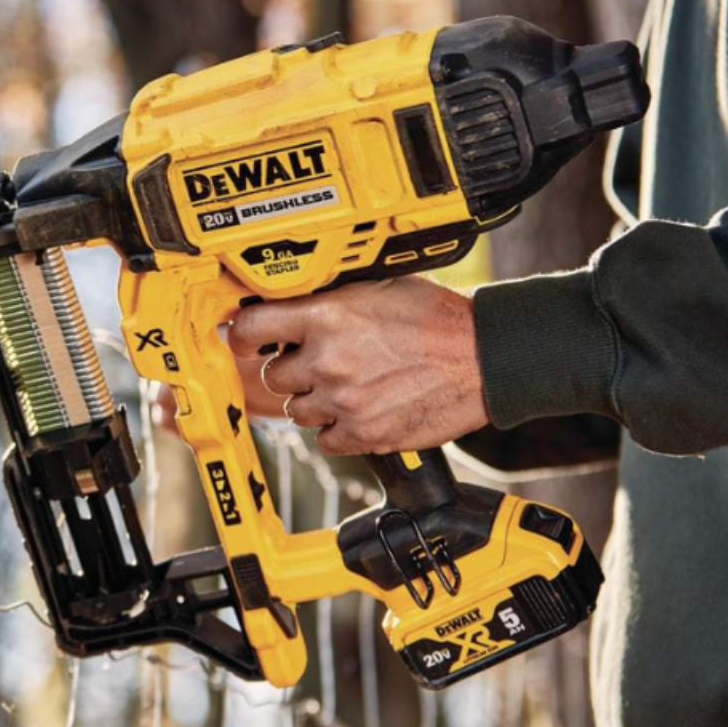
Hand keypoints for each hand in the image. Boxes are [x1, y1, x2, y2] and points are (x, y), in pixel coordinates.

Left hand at [209, 276, 488, 455]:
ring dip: (315, 400)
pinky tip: (363, 408)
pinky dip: (338, 428)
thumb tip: (290, 303)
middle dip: (292, 369)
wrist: (484, 359)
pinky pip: (324, 438)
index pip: (251, 326)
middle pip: (273, 375)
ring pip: (296, 409)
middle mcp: (328, 359)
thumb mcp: (379, 288)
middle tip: (323, 362)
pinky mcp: (361, 433)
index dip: (243, 335)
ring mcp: (342, 399)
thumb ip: (330, 300)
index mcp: (327, 315)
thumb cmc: (437, 320)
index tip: (245, 340)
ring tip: (351, 384)